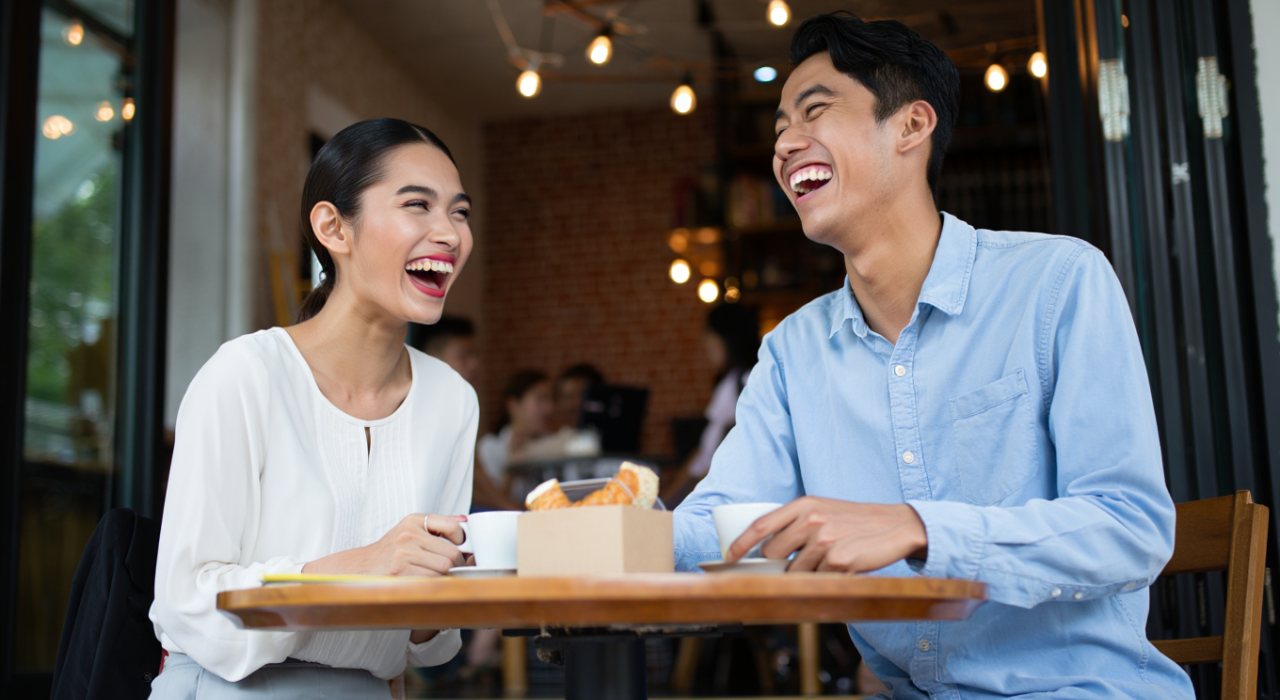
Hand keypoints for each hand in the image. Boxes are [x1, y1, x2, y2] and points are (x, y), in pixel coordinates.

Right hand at [304, 514, 466, 576]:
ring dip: (447, 577)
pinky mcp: (401, 574)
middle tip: (456, 570)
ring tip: (440, 577)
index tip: (460, 547)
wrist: (361, 568)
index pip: (453, 527)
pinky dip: (435, 585)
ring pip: (443, 569)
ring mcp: (404, 555)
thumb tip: (465, 520)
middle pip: (451, 554)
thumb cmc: (391, 551)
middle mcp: (408, 535)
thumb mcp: (411, 530)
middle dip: (458, 565)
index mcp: (413, 521)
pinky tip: (429, 583)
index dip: (461, 540)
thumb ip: (438, 525)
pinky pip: (431, 581)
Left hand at [726, 497, 927, 572]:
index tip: (729, 557)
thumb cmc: (855, 520)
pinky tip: (842, 566)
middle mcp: (812, 520)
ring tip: (828, 561)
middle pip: (773, 554)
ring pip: (795, 572)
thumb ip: (796, 523)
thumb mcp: (823, 510)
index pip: (761, 525)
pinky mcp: (839, 560)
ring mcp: (825, 540)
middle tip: (794, 565)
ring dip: (806, 574)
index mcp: (804, 505)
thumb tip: (765, 550)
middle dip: (777, 565)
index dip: (741, 544)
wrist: (897, 525)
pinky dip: (826, 579)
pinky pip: (818, 580)